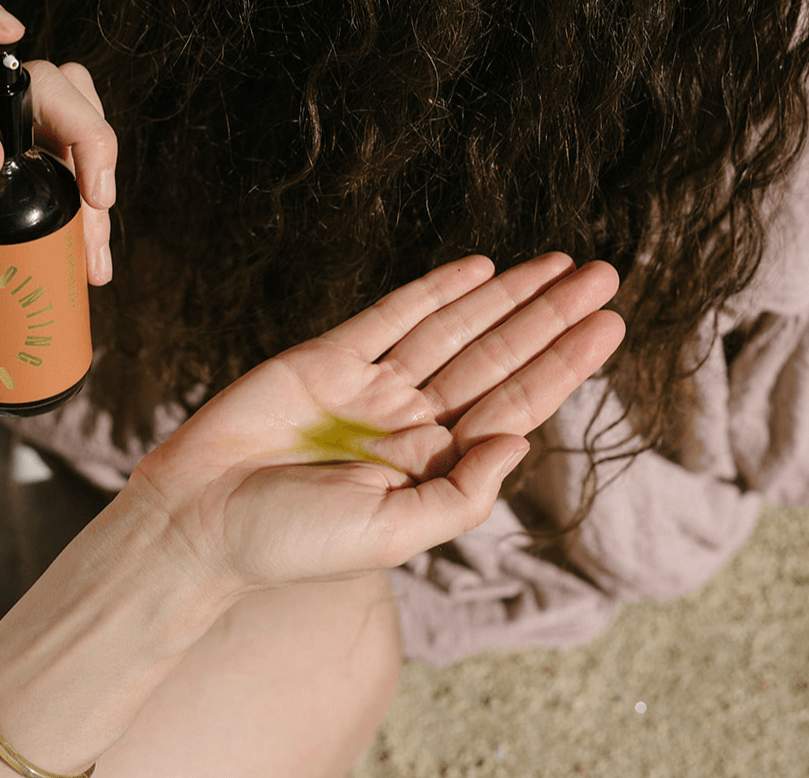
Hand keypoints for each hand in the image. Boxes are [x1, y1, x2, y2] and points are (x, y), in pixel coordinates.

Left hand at [0, 0, 116, 352]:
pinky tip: (94, 257)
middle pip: (38, 77)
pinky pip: (82, 164)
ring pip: (73, 109)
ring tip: (96, 233)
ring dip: (101, 162)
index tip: (13, 33)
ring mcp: (4, 146)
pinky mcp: (33, 178)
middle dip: (85, 126)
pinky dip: (99, 209)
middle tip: (96, 197)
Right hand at [126, 252, 625, 593]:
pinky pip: (390, 316)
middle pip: (496, 356)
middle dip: (550, 317)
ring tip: (559, 265)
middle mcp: (409, 420)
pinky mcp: (328, 357)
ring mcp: (371, 385)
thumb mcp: (391, 536)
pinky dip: (434, 290)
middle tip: (604, 276)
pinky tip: (478, 270)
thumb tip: (518, 441)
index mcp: (431, 466)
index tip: (608, 325)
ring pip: (454, 328)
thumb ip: (461, 493)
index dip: (564, 363)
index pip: (514, 403)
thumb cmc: (291, 543)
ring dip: (506, 295)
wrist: (200, 517)